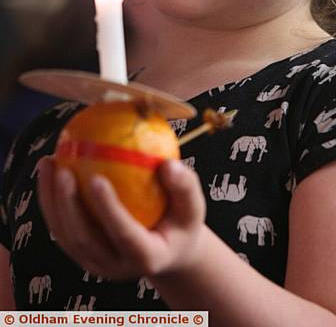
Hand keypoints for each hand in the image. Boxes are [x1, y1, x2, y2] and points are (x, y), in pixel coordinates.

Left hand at [37, 156, 206, 280]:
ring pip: (65, 234)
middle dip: (68, 205)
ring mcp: (95, 263)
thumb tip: (168, 164)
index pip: (124, 234)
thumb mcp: (194, 207)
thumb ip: (185, 186)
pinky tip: (49, 168)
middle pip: (85, 239)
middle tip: (63, 170)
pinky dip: (49, 199)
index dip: (109, 209)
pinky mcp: (81, 255)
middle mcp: (116, 266)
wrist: (167, 250)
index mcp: (147, 257)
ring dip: (51, 200)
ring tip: (48, 163)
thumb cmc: (182, 222)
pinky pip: (60, 226)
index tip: (97, 177)